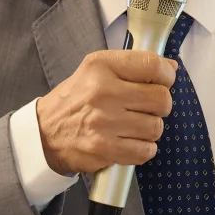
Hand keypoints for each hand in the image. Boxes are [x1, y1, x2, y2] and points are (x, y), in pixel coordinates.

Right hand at [35, 50, 178, 175]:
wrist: (44, 134)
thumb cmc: (73, 101)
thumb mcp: (95, 70)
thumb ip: (132, 66)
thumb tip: (170, 68)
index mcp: (100, 67)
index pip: (151, 64)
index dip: (166, 75)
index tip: (163, 81)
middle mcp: (102, 92)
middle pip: (161, 98)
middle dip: (160, 105)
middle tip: (146, 107)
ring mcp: (104, 122)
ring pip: (156, 127)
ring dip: (149, 129)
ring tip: (132, 126)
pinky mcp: (105, 149)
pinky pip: (146, 150)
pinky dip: (142, 148)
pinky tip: (128, 141)